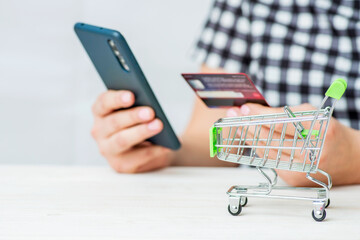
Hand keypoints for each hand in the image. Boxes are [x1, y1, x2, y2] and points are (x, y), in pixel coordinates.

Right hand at [91, 90, 172, 172]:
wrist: (152, 146)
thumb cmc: (142, 121)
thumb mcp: (139, 108)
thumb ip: (141, 102)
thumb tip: (150, 105)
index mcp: (101, 111)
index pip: (104, 102)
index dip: (117, 98)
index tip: (131, 96)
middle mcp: (99, 130)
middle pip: (114, 122)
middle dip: (133, 116)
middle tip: (150, 112)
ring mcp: (108, 149)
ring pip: (122, 140)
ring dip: (141, 132)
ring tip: (158, 125)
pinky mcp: (120, 165)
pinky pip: (136, 158)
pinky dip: (153, 151)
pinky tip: (165, 145)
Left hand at [226, 103, 359, 186]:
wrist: (349, 159)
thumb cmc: (330, 133)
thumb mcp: (314, 115)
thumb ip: (286, 113)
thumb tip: (256, 112)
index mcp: (320, 132)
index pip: (282, 123)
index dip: (260, 115)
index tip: (245, 109)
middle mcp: (311, 153)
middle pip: (271, 139)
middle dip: (249, 126)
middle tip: (235, 116)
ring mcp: (301, 169)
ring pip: (267, 151)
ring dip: (250, 138)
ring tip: (240, 127)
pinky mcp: (292, 178)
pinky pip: (270, 160)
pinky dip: (259, 149)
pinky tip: (252, 140)